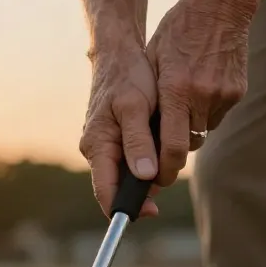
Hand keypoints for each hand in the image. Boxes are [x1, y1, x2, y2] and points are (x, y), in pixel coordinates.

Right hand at [80, 43, 160, 218]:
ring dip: (149, 172)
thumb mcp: (136, 107)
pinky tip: (161, 145)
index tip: (153, 212)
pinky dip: (148, 159)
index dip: (126, 207)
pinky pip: (132, 160)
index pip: (105, 191)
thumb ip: (138, 142)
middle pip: (119, 186)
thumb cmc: (128, 77)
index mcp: (97, 145)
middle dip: (144, 189)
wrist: (121, 54)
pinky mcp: (116, 139)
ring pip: (128, 174)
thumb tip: (144, 177)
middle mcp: (97, 150)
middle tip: (169, 175)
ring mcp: (105, 146)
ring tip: (167, 154)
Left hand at [145, 0, 251, 186]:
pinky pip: (217, 115)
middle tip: (163, 150)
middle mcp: (201, 95)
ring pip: (203, 131)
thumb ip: (152, 99)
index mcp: (175, 89)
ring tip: (182, 105)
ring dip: (191, 127)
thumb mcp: (153, 61)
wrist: (219, 5)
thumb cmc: (176, 32)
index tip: (157, 180)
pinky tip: (200, 90)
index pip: (171, 147)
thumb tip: (145, 136)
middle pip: (188, 144)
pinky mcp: (237, 91)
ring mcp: (223, 95)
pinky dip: (207, 111)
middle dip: (175, 151)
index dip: (164, 170)